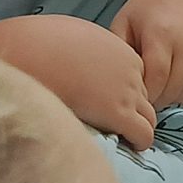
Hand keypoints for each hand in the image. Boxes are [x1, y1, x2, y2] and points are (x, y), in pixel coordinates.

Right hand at [0, 13, 156, 148]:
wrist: (33, 51)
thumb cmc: (41, 42)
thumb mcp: (74, 37)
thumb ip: (88, 54)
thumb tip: (76, 63)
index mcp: (122, 50)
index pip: (137, 79)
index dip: (123, 94)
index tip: (108, 105)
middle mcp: (131, 70)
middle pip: (144, 98)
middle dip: (132, 112)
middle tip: (113, 126)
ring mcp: (127, 92)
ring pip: (149, 118)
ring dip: (136, 129)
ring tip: (117, 140)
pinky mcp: (119, 113)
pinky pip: (144, 134)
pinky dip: (138, 142)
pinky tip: (124, 146)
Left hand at [111, 0, 182, 110]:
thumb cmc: (144, 10)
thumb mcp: (123, 24)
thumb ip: (118, 53)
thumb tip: (117, 85)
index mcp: (161, 35)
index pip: (156, 78)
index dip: (145, 94)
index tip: (134, 94)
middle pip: (172, 89)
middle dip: (155, 99)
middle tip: (144, 94)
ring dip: (171, 98)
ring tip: (158, 87)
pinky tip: (175, 84)